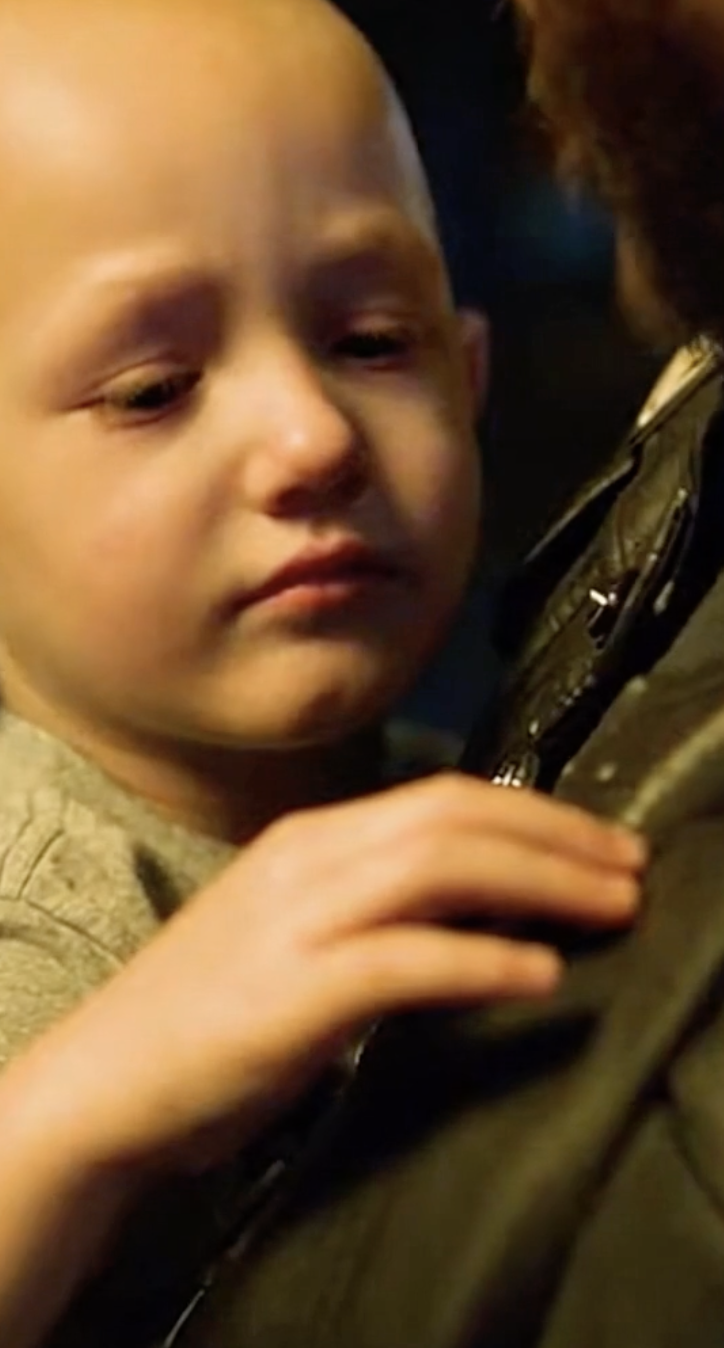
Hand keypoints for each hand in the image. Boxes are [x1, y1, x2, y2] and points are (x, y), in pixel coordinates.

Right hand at [11, 774, 644, 1176]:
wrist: (106, 1078)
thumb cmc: (209, 1012)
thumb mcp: (299, 932)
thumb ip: (380, 907)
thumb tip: (490, 904)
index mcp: (312, 837)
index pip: (443, 798)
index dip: (537, 815)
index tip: (601, 844)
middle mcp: (308, 857)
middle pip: (456, 816)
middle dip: (558, 837)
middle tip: (631, 868)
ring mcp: (298, 918)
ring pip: (441, 865)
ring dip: (543, 883)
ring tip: (611, 910)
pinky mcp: (295, 990)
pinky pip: (409, 958)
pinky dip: (485, 959)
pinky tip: (539, 973)